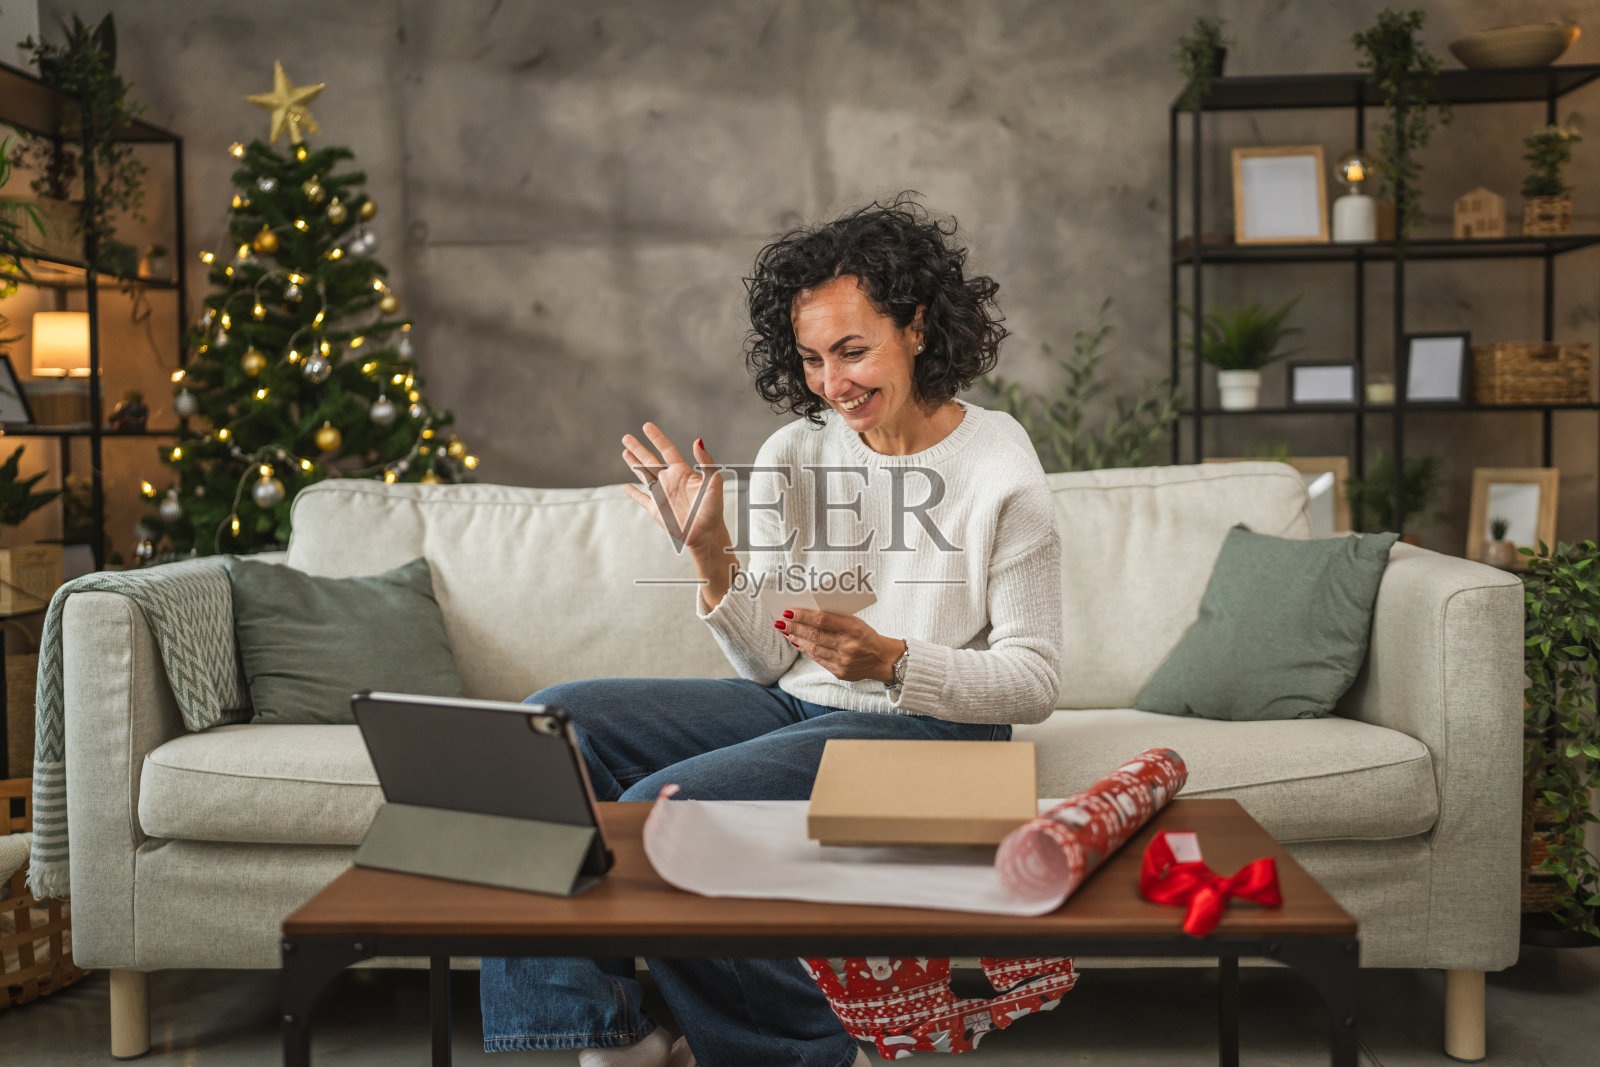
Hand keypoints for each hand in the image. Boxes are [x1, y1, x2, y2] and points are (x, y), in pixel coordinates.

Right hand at [620, 423, 726, 555]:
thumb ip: (706, 461)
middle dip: (638, 448)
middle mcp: (670, 481)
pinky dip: (633, 493)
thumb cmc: (713, 508)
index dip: (657, 437)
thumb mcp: (713, 482)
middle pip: (650, 460)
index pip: (666, 450)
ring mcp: (662, 495)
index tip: (647, 426)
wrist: (706, 533)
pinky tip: (625, 487)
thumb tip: (698, 440)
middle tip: (626, 437)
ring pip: (644, 476)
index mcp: (682, 472)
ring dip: (634, 464)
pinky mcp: (656, 510)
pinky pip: (642, 499)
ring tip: (624, 452)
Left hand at [777, 608, 902, 683]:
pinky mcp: (839, 672)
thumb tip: (808, 613)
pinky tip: (797, 642)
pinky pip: (818, 659)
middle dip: (795, 627)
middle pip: (815, 635)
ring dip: (797, 638)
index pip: (823, 620)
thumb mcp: (856, 622)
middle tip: (780, 621)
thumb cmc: (866, 636)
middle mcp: (849, 646)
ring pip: (814, 648)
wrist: (882, 660)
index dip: (804, 615)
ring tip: (786, 630)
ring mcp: (844, 661)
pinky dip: (806, 650)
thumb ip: (835, 618)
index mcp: (854, 629)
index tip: (789, 611)